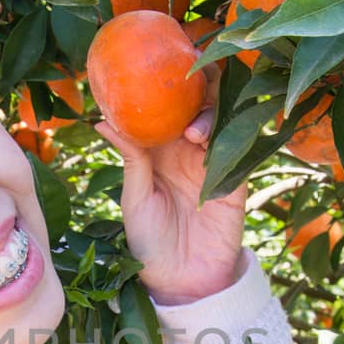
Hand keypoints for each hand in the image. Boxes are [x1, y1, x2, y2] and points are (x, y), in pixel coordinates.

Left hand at [93, 69, 246, 305]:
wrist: (182, 281)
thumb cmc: (149, 242)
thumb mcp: (134, 197)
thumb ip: (130, 157)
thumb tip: (102, 119)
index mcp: (159, 149)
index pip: (164, 105)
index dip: (163, 83)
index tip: (155, 63)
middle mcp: (188, 149)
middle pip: (198, 102)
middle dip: (194, 87)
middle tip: (184, 85)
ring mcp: (215, 161)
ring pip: (221, 117)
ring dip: (209, 114)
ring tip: (192, 134)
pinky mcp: (237, 178)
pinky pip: (241, 146)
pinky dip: (234, 133)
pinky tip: (217, 135)